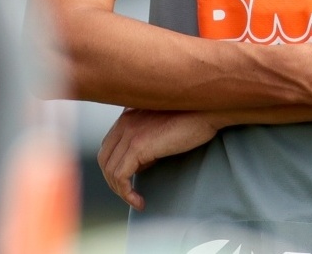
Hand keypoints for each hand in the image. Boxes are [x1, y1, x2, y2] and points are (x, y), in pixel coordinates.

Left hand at [98, 109, 220, 210]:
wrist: (207, 109)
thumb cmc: (193, 118)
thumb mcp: (162, 127)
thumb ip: (147, 139)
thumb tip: (142, 164)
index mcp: (128, 115)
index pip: (108, 146)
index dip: (115, 168)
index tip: (130, 182)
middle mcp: (124, 122)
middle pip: (104, 159)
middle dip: (113, 182)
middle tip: (130, 195)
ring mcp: (129, 132)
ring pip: (110, 170)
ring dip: (120, 191)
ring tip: (136, 201)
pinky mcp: (138, 146)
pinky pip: (121, 176)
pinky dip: (126, 193)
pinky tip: (140, 202)